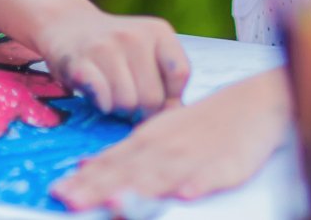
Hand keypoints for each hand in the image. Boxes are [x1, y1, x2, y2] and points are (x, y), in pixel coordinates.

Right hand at [33, 9, 190, 115]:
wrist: (68, 25)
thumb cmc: (117, 49)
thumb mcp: (148, 53)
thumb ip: (167, 81)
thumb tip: (174, 113)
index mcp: (158, 31)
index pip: (180, 74)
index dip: (170, 95)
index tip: (156, 95)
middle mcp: (134, 35)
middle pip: (153, 98)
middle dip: (142, 110)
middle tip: (128, 99)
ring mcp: (105, 47)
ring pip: (127, 105)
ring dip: (120, 110)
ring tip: (113, 95)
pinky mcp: (79, 63)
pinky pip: (103, 101)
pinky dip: (102, 106)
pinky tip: (98, 95)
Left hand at [49, 68, 291, 209]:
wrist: (252, 105)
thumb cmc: (200, 125)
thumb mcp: (157, 133)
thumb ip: (122, 153)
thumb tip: (83, 166)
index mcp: (148, 140)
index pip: (111, 163)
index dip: (85, 180)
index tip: (58, 193)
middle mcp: (166, 148)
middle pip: (130, 172)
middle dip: (100, 189)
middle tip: (71, 203)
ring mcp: (195, 157)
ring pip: (164, 176)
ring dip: (140, 191)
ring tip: (116, 206)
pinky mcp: (226, 165)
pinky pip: (211, 176)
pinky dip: (197, 184)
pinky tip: (185, 194)